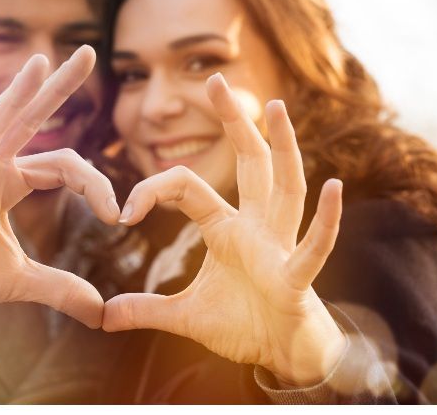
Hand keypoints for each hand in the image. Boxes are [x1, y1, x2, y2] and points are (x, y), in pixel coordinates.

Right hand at [0, 46, 119, 335]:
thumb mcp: (18, 280)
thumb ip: (59, 287)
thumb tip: (100, 311)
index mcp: (9, 181)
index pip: (63, 165)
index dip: (95, 185)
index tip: (118, 215)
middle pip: (28, 121)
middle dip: (58, 89)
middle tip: (89, 52)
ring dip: (14, 97)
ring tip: (39, 64)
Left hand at [103, 73, 345, 385]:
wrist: (284, 356)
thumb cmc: (244, 325)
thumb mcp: (186, 316)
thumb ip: (146, 310)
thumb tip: (102, 317)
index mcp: (227, 229)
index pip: (188, 187)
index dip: (153, 190)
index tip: (123, 212)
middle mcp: (257, 227)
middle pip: (249, 164)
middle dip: (234, 123)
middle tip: (215, 79)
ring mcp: (280, 247)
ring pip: (285, 188)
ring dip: (282, 148)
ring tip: (274, 107)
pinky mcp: (296, 278)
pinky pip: (312, 246)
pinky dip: (326, 221)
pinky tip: (334, 187)